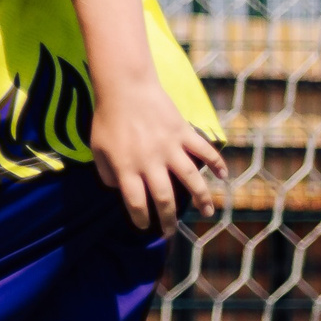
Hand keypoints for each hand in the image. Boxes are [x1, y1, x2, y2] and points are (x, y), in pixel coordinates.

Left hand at [86, 79, 225, 230]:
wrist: (125, 88)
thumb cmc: (106, 119)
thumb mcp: (97, 149)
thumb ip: (107, 173)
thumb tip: (117, 190)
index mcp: (126, 168)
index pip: (135, 202)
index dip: (140, 218)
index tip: (145, 227)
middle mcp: (150, 162)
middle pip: (163, 198)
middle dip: (168, 219)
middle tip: (170, 233)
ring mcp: (170, 147)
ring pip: (190, 179)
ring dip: (201, 198)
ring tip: (207, 213)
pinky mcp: (184, 133)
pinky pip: (204, 151)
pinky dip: (217, 163)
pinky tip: (223, 176)